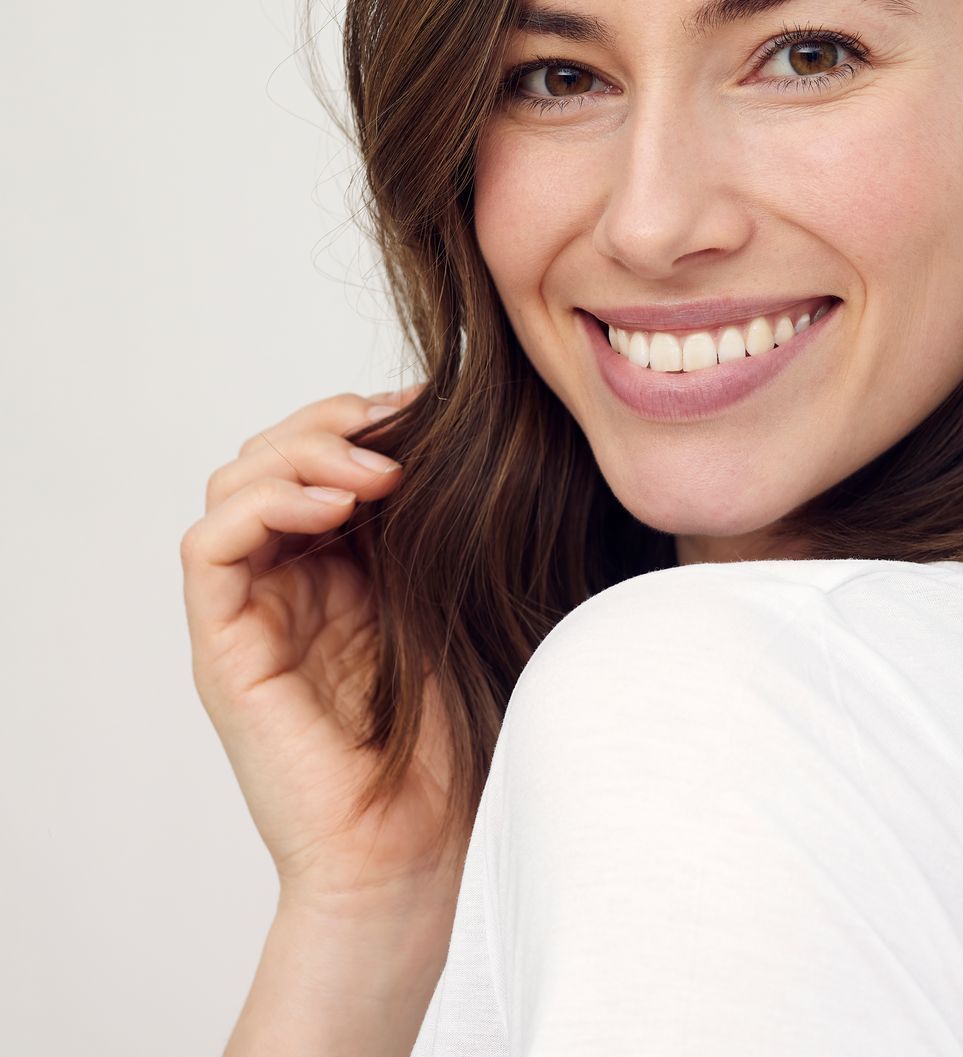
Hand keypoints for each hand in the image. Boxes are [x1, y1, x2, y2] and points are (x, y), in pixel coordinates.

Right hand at [180, 385, 460, 913]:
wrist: (419, 846)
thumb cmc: (455, 739)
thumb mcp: (460, 604)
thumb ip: (440, 530)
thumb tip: (459, 435)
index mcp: (346, 569)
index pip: (323, 458)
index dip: (366, 419)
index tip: (433, 406)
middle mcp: (290, 583)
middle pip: (272, 457)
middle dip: (332, 422)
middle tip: (401, 425)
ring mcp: (253, 614)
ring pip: (235, 485)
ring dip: (301, 452)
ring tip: (378, 468)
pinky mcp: (225, 649)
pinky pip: (209, 547)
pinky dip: (265, 503)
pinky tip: (337, 503)